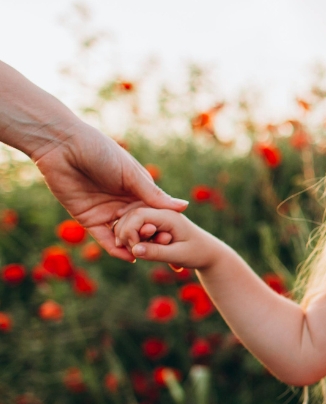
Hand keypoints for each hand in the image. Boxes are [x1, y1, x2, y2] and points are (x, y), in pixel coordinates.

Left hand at [32, 124, 187, 261]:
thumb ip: (154, 195)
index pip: (153, 212)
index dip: (162, 224)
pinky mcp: (87, 218)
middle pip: (139, 225)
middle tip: (160, 250)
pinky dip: (114, 248)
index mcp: (136, 188)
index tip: (173, 237)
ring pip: (122, 233)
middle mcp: (122, 201)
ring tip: (145, 256)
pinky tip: (128, 257)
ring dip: (132, 245)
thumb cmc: (100, 152)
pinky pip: (103, 237)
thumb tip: (184, 207)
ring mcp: (105, 211)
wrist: (62, 146)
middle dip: (148, 237)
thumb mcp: (131, 174)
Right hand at [113, 207, 219, 270]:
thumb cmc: (198, 253)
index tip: (134, 250)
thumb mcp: (179, 255)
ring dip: (126, 236)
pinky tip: (136, 250)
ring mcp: (155, 215)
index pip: (138, 215)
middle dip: (124, 234)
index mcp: (168, 214)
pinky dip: (131, 237)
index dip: (129, 232)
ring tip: (134, 253)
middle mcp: (160, 211)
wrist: (209, 252)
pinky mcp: (152, 222)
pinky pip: (133, 225)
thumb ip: (157, 252)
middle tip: (132, 254)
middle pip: (130, 215)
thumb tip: (135, 250)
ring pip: (129, 219)